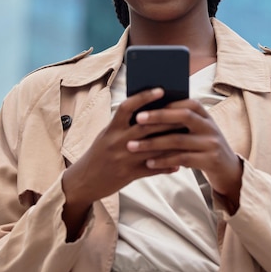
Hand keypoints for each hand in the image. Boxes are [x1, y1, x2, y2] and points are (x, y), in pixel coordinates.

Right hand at [61, 88, 185, 238]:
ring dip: (171, 142)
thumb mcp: (107, 135)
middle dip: (167, 119)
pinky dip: (166, 166)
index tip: (160, 90)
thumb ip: (124, 124)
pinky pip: (152, 169)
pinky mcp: (128, 174)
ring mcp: (123, 158)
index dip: (144, 97)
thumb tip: (149, 111)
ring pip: (153, 148)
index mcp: (111, 128)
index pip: (127, 107)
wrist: (83, 181)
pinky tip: (179, 164)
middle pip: (146, 126)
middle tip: (185, 112)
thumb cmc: (99, 154)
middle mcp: (117, 141)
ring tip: (187, 137)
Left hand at [126, 97, 242, 211]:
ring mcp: (212, 144)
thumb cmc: (203, 147)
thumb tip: (147, 112)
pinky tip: (149, 162)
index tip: (146, 105)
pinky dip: (163, 160)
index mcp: (205, 115)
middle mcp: (210, 126)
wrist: (228, 170)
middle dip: (158, 117)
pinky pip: (182, 159)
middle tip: (137, 120)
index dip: (167, 103)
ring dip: (153, 143)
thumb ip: (179, 122)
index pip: (187, 103)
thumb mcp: (196, 131)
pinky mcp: (210, 161)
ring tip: (133, 146)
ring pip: (179, 140)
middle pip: (183, 117)